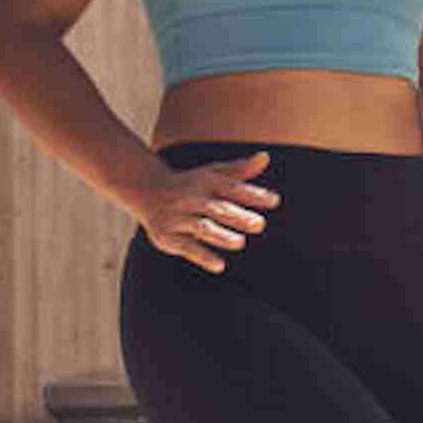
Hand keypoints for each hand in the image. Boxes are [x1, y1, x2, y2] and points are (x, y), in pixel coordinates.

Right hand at [135, 150, 278, 272]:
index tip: (275, 201)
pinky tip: (219, 266)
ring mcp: (178, 218)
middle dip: (238, 216)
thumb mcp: (214, 174)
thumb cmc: (191, 185)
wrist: (147, 190)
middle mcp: (191, 198)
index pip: (231, 188)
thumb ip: (241, 170)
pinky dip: (201, 256)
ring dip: (220, 235)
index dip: (252, 194)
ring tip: (240, 243)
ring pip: (201, 227)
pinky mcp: (167, 236)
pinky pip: (185, 247)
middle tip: (260, 225)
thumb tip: (266, 157)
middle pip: (217, 208)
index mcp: (205, 182)